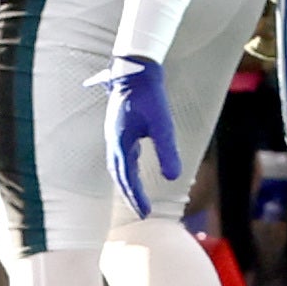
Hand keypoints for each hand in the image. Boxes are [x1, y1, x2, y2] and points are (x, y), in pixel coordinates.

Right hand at [97, 54, 184, 218]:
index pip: (127, 177)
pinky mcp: (119, 129)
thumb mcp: (163, 124)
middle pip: (119, 175)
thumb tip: (173, 178)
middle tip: (143, 213)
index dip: (136, 196)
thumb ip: (167, 150)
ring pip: (118, 166)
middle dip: (130, 195)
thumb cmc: (150, 96)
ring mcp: (114, 135)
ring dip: (127, 183)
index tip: (146, 213)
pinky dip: (127, 168)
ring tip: (137, 198)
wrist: (135, 72)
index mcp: (120, 142)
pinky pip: (121, 155)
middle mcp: (113, 141)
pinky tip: (135, 171)